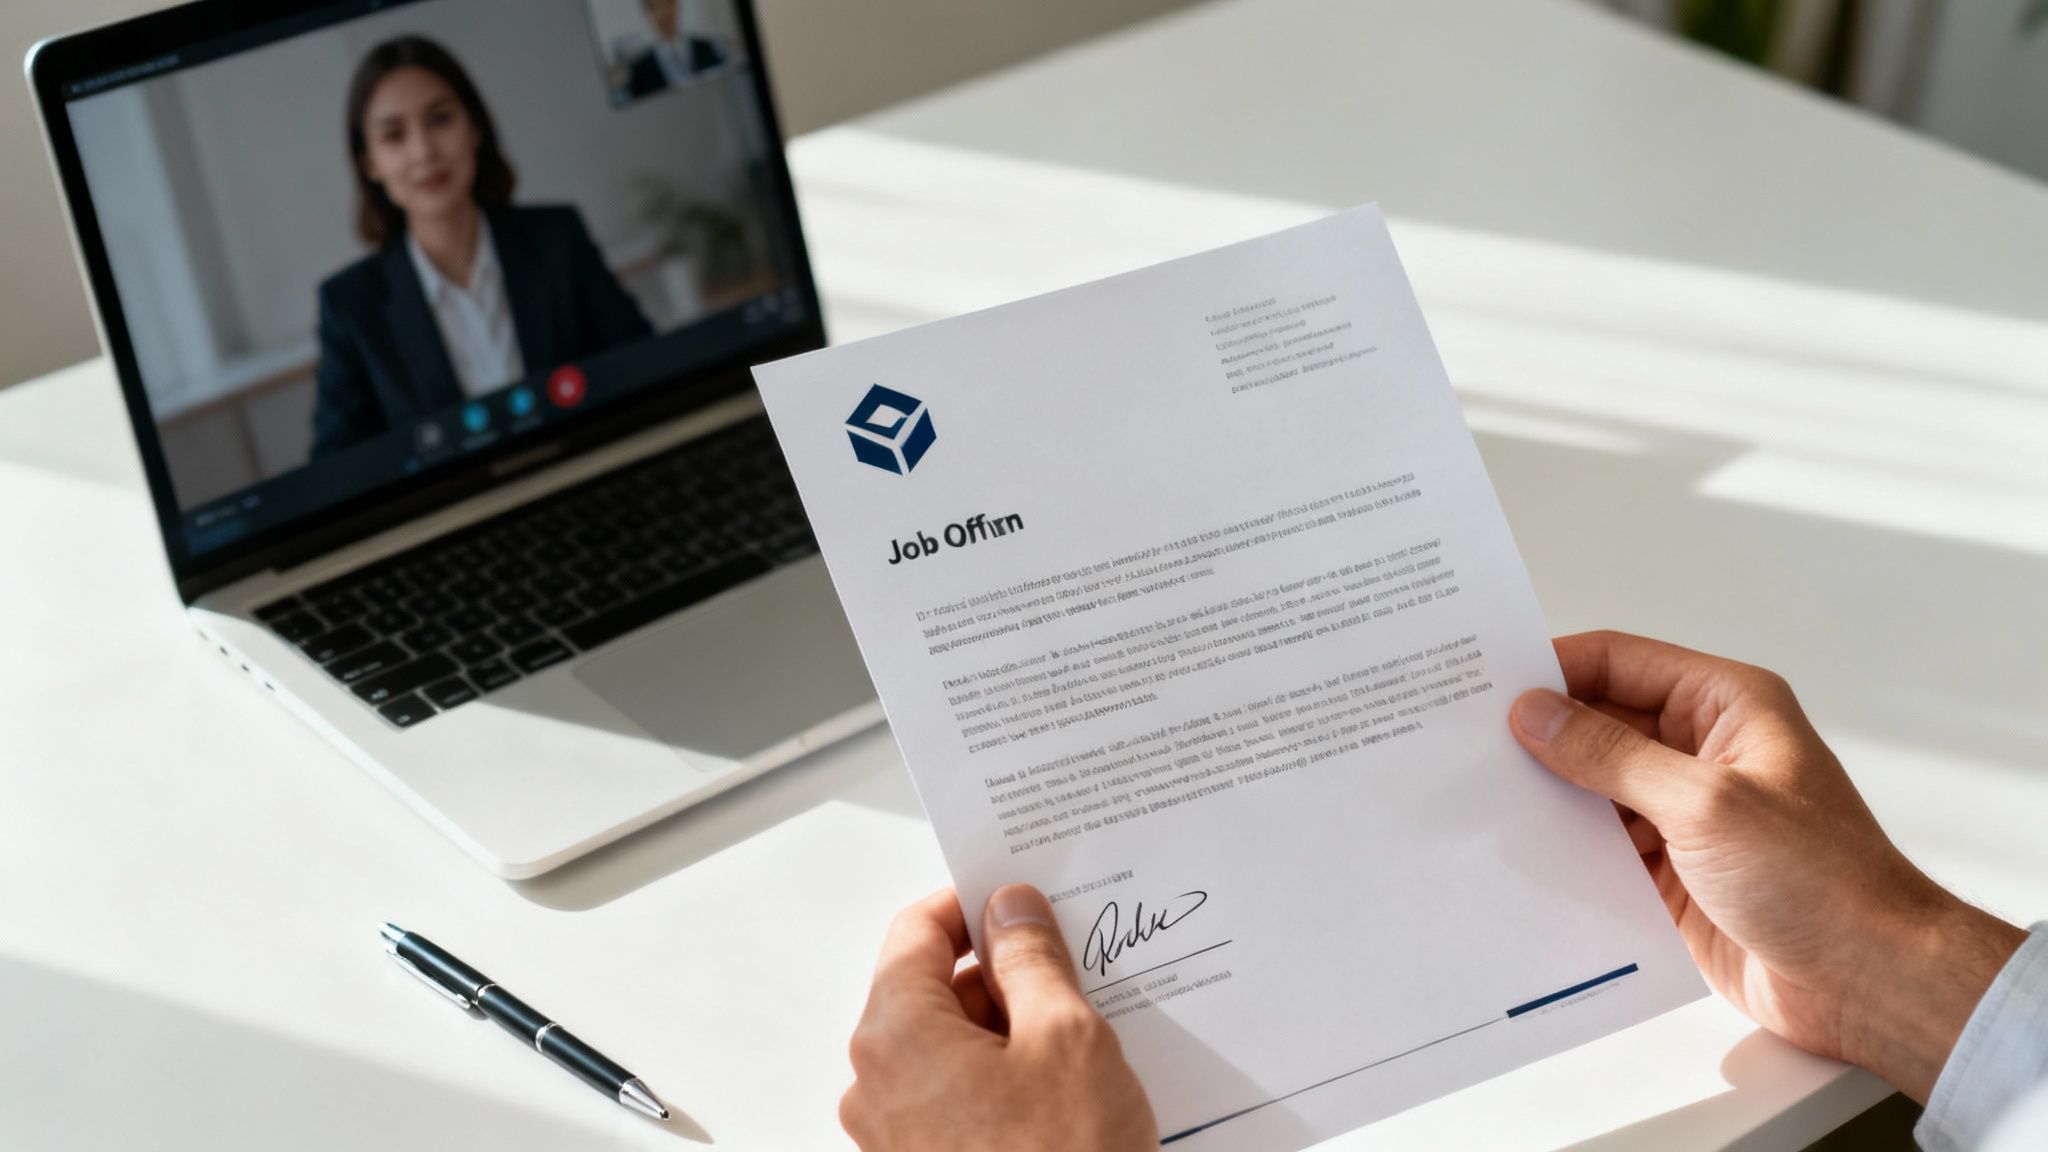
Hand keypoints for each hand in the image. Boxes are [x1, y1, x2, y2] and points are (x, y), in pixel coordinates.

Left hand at [840, 885, 1156, 1151]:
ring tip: (1078, 1038)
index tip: (1017, 899)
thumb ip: (1032, 960)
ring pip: (945, 1049)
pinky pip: (953, 1099)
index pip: (915, 932)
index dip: (970, 905)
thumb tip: (1012, 912)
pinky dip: (1000, 1079)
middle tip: (1067, 968)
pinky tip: (1060, 1090)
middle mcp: (876, 1085)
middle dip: (998, 974)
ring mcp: (894, 1138)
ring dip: (1005, 1031)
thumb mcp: (1067, 1038)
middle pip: (928, 991)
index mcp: (896, 1035)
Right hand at [1510, 630, 2024, 1101]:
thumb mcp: (1704, 803)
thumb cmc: (1821, 880)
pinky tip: (1520, 854)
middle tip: (1465, 742)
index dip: (1553, 668)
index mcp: (1726, 706)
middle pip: (1599, 723)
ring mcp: (1686, 813)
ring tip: (1480, 798)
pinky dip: (1564, 849)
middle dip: (1539, 734)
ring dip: (1547, 795)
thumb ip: (1610, 756)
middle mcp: (1703, 751)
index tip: (1487, 684)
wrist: (1867, 982)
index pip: (1619, 662)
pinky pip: (1601, 847)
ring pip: (1594, 787)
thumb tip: (1535, 714)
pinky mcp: (1673, 872)